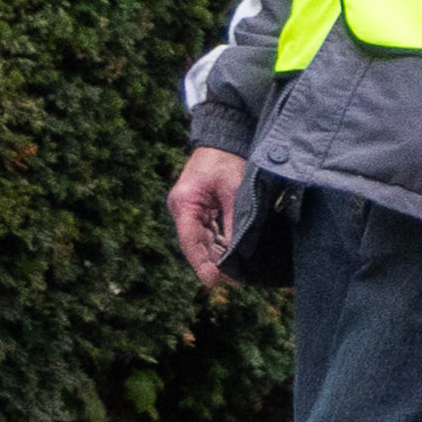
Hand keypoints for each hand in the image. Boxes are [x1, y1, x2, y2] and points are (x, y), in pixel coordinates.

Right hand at [167, 147, 251, 283]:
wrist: (223, 140)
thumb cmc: (227, 160)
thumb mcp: (233, 190)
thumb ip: (234, 220)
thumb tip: (237, 250)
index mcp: (184, 203)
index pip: (191, 241)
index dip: (202, 263)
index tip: (214, 281)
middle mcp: (183, 210)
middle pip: (195, 245)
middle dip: (212, 264)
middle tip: (235, 281)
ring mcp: (190, 211)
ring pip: (202, 241)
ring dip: (217, 256)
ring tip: (238, 274)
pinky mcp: (201, 210)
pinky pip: (208, 233)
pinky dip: (220, 245)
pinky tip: (233, 257)